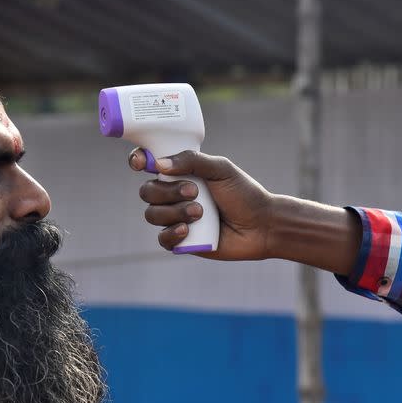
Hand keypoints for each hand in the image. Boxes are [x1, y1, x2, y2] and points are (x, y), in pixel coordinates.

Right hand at [129, 149, 275, 260]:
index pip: (149, 164)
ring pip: (152, 215)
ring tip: (200, 213)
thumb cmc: (244, 194)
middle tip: (195, 192)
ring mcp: (175, 218)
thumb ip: (192, 161)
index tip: (142, 164)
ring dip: (174, 212)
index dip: (139, 162)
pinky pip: (162, 239)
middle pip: (147, 191)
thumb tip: (159, 163)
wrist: (262, 226)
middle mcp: (173, 195)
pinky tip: (188, 230)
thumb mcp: (221, 169)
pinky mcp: (181, 241)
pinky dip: (172, 233)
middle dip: (167, 192)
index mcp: (180, 173)